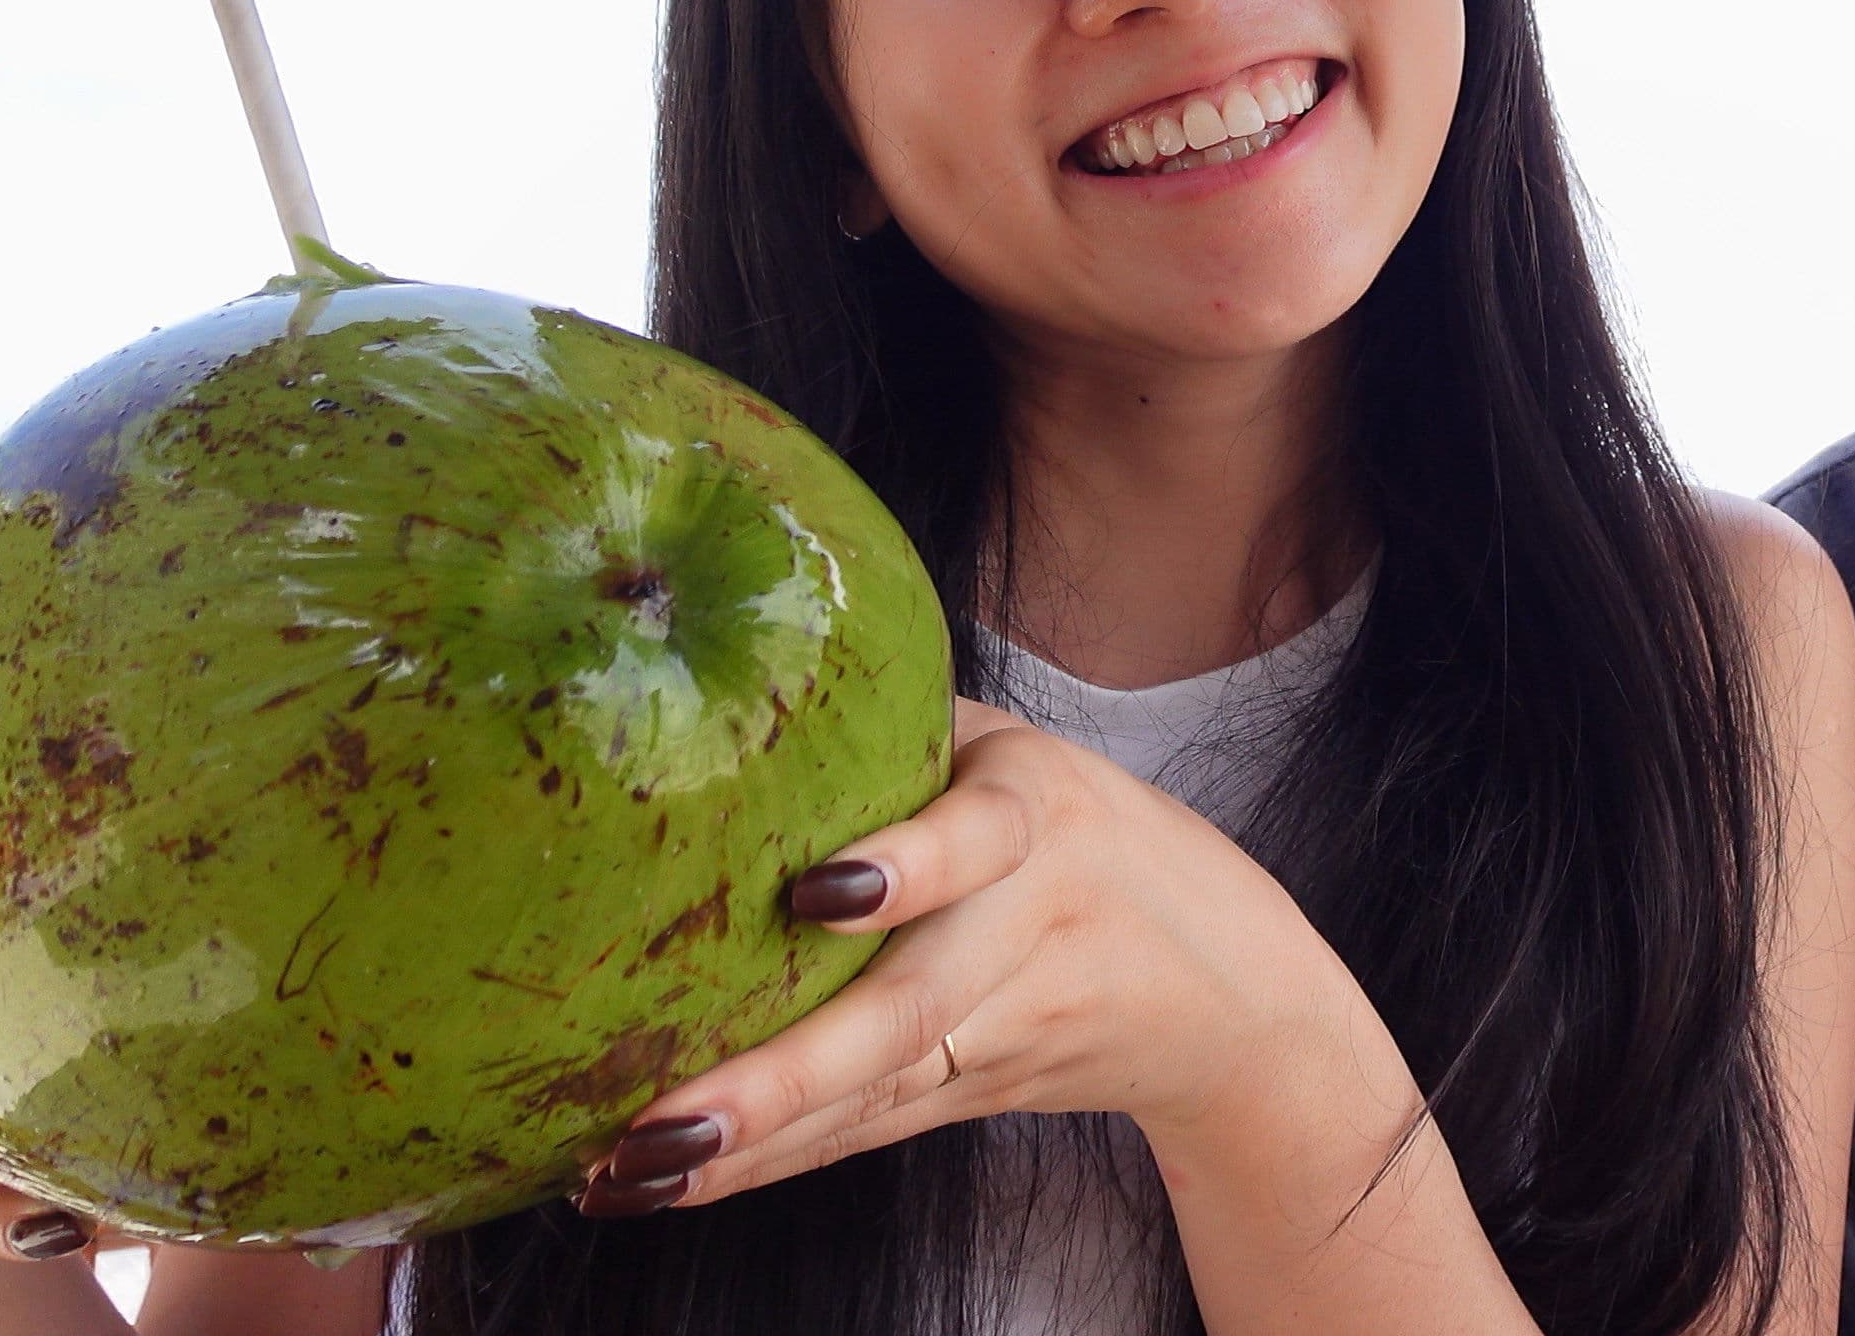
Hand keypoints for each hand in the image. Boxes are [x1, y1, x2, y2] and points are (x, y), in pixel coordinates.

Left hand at [577, 698, 1380, 1214]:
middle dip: (782, 1076)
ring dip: (746, 1145)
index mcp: (1038, 816)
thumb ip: (896, 725)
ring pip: (873, 1095)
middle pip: (908, 1014)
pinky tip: (657, 1184)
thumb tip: (715, 671)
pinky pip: (862, 1130)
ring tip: (623, 1173)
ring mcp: (1005, 1027)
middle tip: (662, 1123)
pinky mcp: (976, 1091)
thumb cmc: (1085, 833)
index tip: (820, 891)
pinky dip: (760, 1164)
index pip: (979, 840)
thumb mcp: (1017, 756)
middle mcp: (1025, 929)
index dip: (909, 865)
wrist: (1231, 989)